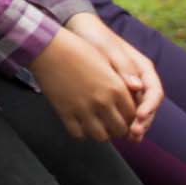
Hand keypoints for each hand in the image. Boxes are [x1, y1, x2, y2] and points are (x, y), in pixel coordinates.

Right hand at [30, 26, 135, 140]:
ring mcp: (83, 108)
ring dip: (100, 133)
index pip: (133, 115)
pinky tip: (79, 124)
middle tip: (110, 122)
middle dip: (117, 128)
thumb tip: (138, 89)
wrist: (47, 47)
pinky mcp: (64, 112)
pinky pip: (78, 134)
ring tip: (95, 124)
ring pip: (101, 136)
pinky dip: (81, 133)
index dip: (130, 117)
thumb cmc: (77, 49)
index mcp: (116, 88)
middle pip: (120, 129)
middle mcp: (103, 101)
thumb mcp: (106, 60)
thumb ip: (123, 78)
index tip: (122, 114)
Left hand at [66, 13, 162, 139]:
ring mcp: (127, 89)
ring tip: (127, 138)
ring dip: (134, 126)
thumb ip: (123, 67)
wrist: (77, 31)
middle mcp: (139, 81)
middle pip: (148, 106)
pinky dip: (121, 122)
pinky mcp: (113, 95)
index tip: (139, 116)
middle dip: (142, 122)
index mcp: (143, 69)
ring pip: (136, 112)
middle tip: (132, 134)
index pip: (155, 92)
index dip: (150, 107)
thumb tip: (137, 87)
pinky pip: (122, 111)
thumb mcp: (108, 49)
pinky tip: (114, 132)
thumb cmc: (94, 38)